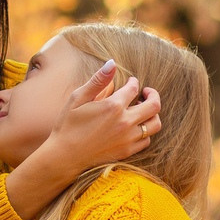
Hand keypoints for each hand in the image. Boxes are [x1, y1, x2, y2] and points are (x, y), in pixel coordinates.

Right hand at [44, 66, 161, 176]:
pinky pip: (147, 140)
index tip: (130, 81)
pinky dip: (145, 131)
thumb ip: (98, 81)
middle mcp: (125, 122)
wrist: (64, 156)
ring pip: (155, 124)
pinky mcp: (127, 151)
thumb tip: (112, 63)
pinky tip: (136, 127)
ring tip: (144, 110)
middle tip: (146, 92)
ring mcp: (128, 138)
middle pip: (154, 105)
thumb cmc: (68, 125)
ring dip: (153, 114)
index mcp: (113, 106)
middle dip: (153, 94)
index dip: (134, 82)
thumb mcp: (78, 98)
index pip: (134, 88)